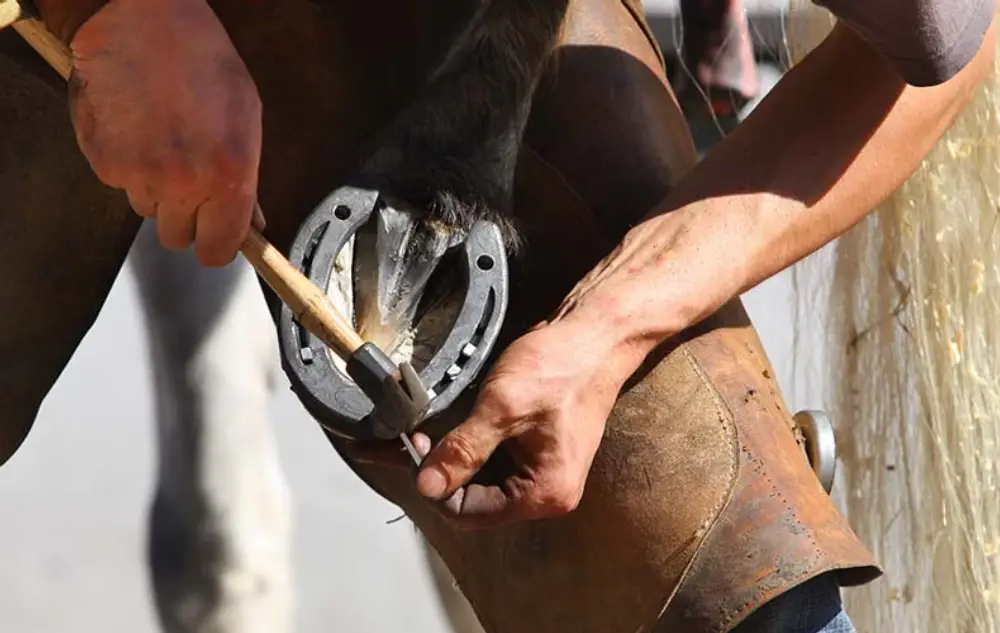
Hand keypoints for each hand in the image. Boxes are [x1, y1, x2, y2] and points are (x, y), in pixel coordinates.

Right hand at [68, 0, 262, 265]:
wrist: (138, 20)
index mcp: (229, 175)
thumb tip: (251, 223)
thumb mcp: (246, 116)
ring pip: (147, 210)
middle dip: (183, 215)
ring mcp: (139, 174)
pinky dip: (126, 164)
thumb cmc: (200, 59)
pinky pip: (119, 184)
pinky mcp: (104, 163)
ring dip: (154, 187)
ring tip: (161, 139)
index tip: (214, 236)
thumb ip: (247, 178)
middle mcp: (184, 182)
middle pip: (178, 236)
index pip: (218, 249)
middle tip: (187, 178)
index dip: (215, 244)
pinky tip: (136, 128)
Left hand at [410, 317, 636, 528]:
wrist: (597, 336)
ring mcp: (544, 472)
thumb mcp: (503, 407)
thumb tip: (426, 486)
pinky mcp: (538, 452)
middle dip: (441, 473)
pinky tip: (451, 426)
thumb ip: (465, 450)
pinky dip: (471, 447)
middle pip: (475, 501)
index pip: (469, 513)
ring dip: (453, 459)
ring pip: (482, 481)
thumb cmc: (559, 368)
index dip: (436, 485)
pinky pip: (495, 461)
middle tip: (412, 437)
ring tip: (423, 431)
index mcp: (544, 494)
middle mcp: (547, 494)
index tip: (414, 447)